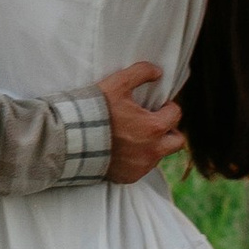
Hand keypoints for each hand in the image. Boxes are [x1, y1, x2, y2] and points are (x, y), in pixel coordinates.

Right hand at [98, 60, 184, 186]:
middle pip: (177, 142)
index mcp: (154, 127)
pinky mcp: (129, 177)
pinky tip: (122, 149)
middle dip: (169, 131)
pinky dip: (136, 159)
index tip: (157, 105)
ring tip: (134, 135)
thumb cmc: (95, 110)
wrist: (71, 139)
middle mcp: (152, 151)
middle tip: (154, 123)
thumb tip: (158, 72)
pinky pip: (141, 168)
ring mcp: (141, 166)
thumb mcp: (117, 84)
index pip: (176, 115)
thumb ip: (141, 73)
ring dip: (153, 145)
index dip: (168, 107)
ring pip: (159, 155)